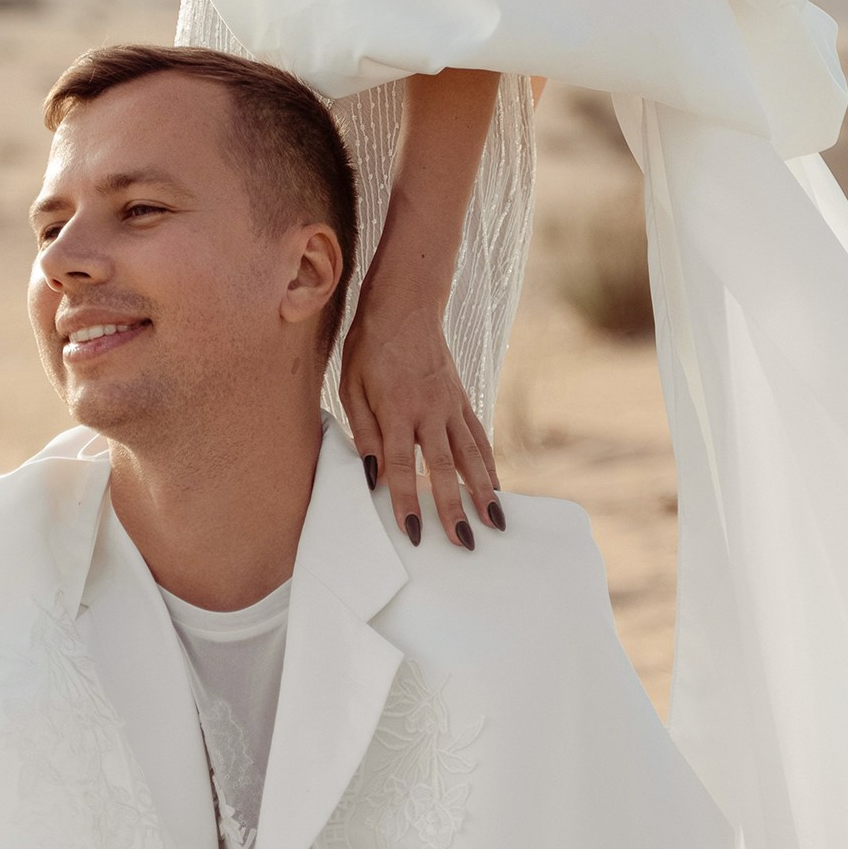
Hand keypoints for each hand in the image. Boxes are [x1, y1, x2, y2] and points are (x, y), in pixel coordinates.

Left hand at [339, 245, 500, 551]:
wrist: (405, 305)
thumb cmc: (369, 347)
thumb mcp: (351, 386)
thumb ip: (364, 431)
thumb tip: (371, 475)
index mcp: (395, 408)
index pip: (399, 464)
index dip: (405, 500)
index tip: (413, 533)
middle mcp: (428, 410)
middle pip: (442, 468)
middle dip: (454, 508)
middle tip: (465, 543)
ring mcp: (450, 404)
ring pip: (471, 455)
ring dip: (484, 492)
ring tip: (495, 524)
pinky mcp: (462, 399)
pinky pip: (478, 437)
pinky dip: (489, 465)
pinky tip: (496, 488)